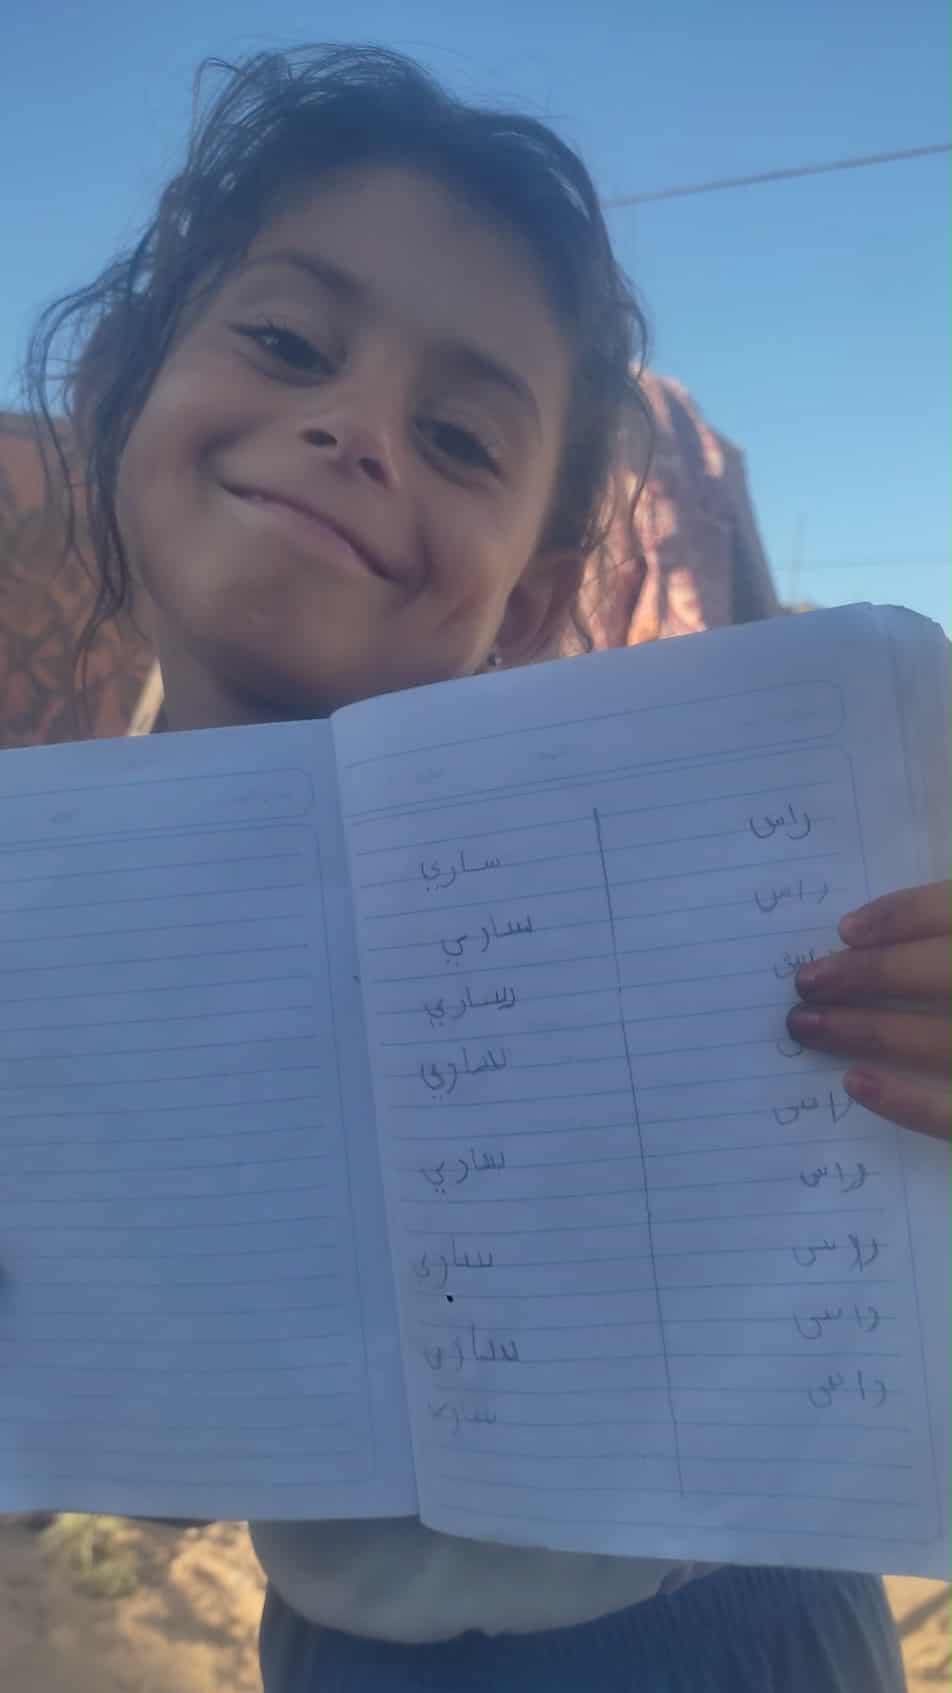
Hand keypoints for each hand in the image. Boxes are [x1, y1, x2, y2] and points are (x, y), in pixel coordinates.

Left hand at [787, 880, 950, 1141]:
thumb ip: (943, 927)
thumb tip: (871, 932)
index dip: (905, 915)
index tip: (845, 931)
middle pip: (944, 971)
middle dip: (872, 973)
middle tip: (804, 982)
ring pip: (942, 1040)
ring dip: (871, 1030)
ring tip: (807, 1027)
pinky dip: (908, 1103)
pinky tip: (855, 1084)